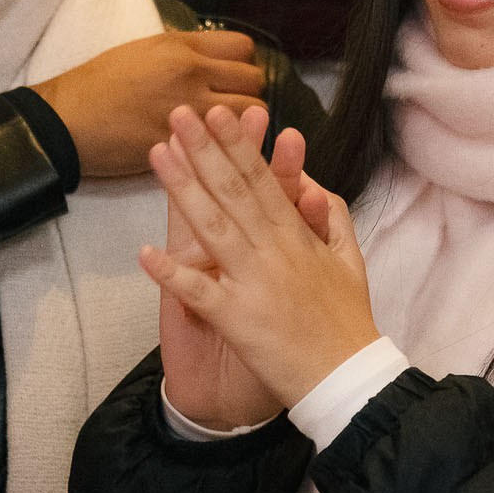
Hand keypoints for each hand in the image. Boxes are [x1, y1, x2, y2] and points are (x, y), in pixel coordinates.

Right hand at [32, 30, 263, 176]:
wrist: (67, 122)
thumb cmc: (98, 83)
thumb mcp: (141, 49)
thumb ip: (181, 49)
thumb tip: (210, 54)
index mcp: (180, 47)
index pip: (242, 47)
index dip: (241, 61)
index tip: (231, 73)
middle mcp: (192, 74)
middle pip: (254, 79)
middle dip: (247, 90)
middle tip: (232, 104)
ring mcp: (191, 111)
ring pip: (252, 113)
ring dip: (246, 121)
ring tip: (229, 130)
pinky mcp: (184, 146)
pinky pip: (229, 144)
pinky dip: (230, 146)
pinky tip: (218, 149)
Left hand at [141, 105, 376, 410]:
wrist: (346, 379)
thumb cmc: (345, 319)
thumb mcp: (348, 258)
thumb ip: (328, 216)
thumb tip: (308, 184)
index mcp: (297, 235)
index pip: (264, 179)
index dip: (239, 145)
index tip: (218, 113)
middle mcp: (273, 250)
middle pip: (234, 191)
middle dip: (206, 149)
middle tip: (180, 113)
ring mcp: (253, 282)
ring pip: (212, 227)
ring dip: (183, 189)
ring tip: (158, 155)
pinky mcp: (237, 319)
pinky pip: (199, 293)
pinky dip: (173, 274)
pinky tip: (145, 253)